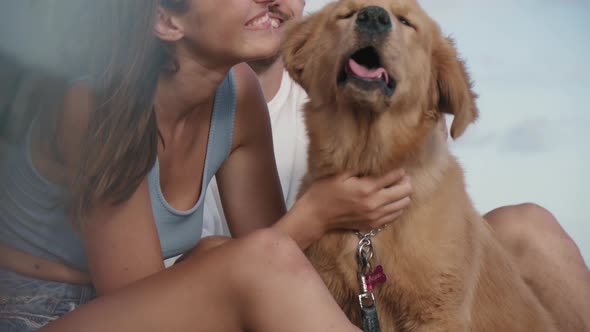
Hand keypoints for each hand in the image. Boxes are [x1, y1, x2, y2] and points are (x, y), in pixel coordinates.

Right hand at [297, 168, 411, 235]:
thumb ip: (360, 167)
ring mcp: (375, 216)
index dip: (399, 170)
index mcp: (367, 188)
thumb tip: (377, 161)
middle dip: (405, 182)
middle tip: (399, 178)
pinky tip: (390, 201)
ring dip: (403, 195)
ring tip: (395, 189)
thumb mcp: (340, 173)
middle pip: (405, 191)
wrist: (317, 215)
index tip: (396, 168)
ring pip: (403, 204)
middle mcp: (374, 203)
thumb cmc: (325, 191)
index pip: (395, 176)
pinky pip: (395, 216)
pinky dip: (397, 207)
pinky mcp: (373, 224)